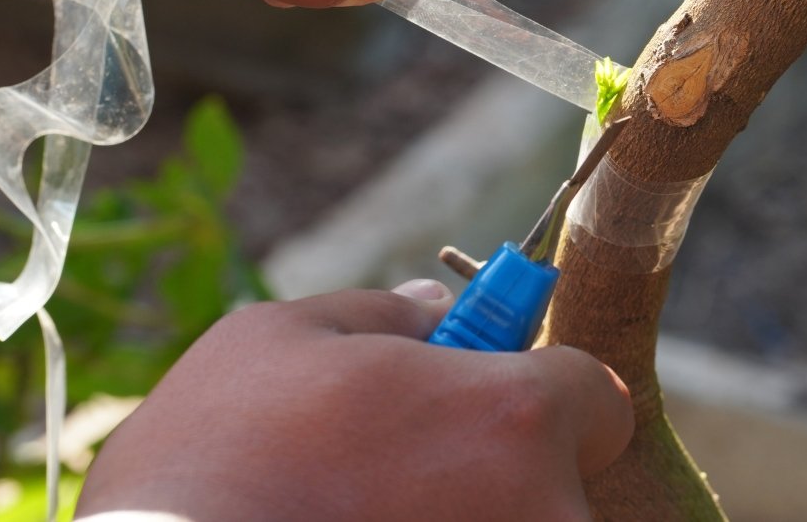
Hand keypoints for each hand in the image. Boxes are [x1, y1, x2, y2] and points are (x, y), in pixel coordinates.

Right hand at [75, 281, 633, 521]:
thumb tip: (440, 306)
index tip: (485, 404)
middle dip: (497, 468)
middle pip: (561, 480)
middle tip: (403, 471)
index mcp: (512, 420)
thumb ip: (384, 313)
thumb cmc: (210, 465)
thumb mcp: (278, 341)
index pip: (597, 397)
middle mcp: (543, 515)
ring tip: (366, 512)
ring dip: (466, 515)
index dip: (540, 393)